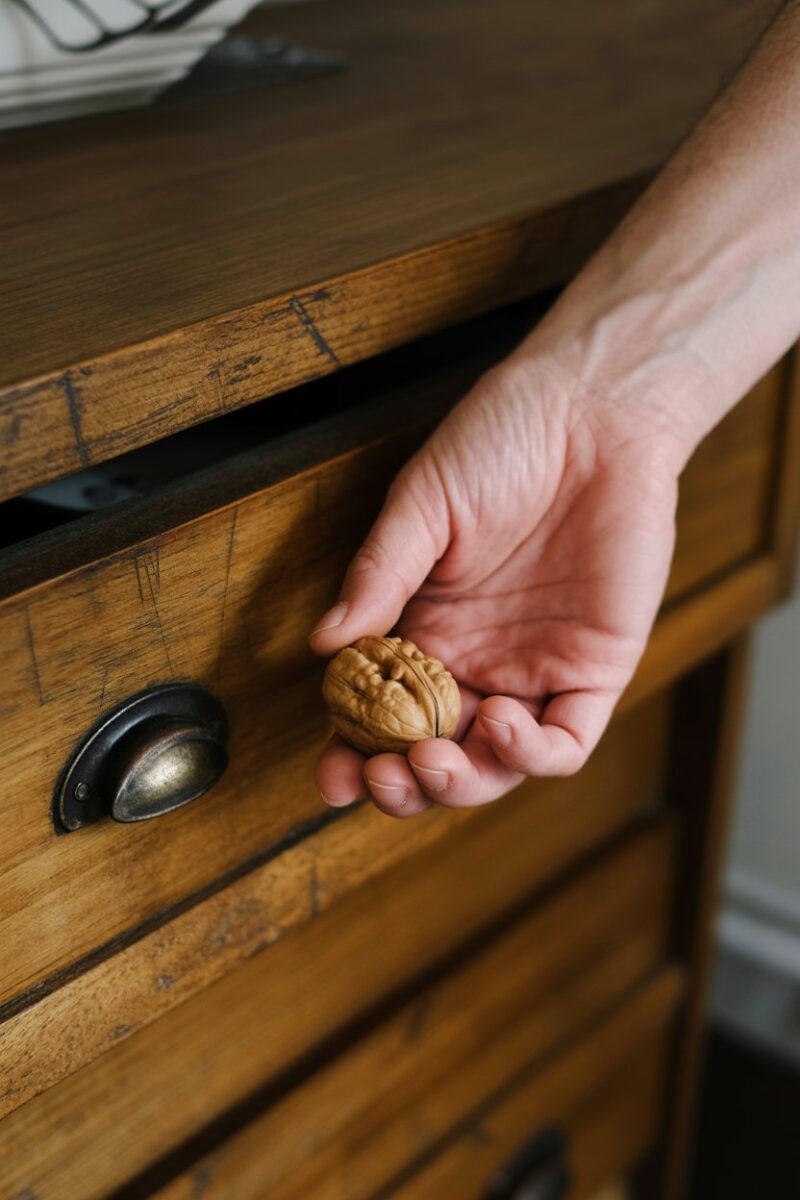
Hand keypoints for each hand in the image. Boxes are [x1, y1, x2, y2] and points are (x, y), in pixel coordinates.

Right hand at [309, 348, 686, 817]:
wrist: (590, 412)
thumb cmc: (499, 444)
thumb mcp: (421, 507)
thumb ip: (377, 577)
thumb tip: (322, 643)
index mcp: (426, 629)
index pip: (384, 714)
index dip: (356, 754)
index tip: (332, 778)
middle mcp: (476, 660)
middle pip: (435, 754)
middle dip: (404, 783)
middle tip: (381, 776)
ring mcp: (534, 669)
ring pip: (497, 764)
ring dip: (460, 782)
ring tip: (432, 759)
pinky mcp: (594, 669)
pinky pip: (567, 741)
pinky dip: (532, 754)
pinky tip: (501, 724)